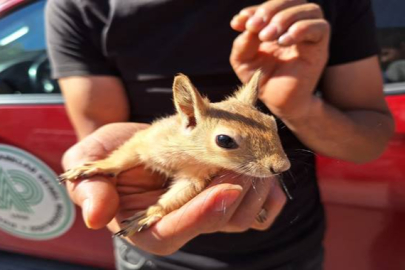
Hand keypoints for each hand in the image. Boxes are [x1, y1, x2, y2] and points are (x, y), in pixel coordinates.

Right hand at [62, 123, 286, 254]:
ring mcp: (205, 214)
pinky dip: (268, 197)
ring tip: (258, 160)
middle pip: (217, 222)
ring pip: (240, 216)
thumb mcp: (90, 163)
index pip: (175, 231)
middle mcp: (181, 225)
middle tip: (250, 163)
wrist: (141, 145)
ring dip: (255, 189)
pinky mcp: (223, 202)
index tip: (224, 188)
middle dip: (237, 193)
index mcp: (147, 225)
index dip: (200, 214)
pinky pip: (257, 211)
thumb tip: (96, 216)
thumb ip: (88, 187)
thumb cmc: (112, 156)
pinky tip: (267, 175)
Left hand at [230, 0, 329, 120]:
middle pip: (291, 0)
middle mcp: (295, 25)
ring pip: (309, 9)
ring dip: (285, 18)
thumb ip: (242, 43)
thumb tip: (246, 25)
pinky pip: (320, 28)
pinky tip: (282, 42)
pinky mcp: (320, 48)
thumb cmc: (262, 80)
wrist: (279, 102)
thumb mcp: (243, 62)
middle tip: (254, 27)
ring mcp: (309, 35)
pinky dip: (301, 29)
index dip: (254, 10)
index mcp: (276, 24)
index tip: (238, 23)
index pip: (270, 5)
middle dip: (270, 10)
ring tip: (267, 36)